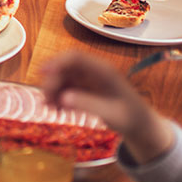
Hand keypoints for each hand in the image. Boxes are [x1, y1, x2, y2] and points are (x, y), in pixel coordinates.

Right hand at [41, 51, 172, 164]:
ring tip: (50, 109)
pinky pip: (66, 88)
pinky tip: (57, 110)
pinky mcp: (85, 89)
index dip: (57, 61)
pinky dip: (59, 97)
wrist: (139, 124)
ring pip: (63, 78)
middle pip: (65, 68)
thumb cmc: (130, 117)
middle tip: (46, 102)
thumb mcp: (111, 113)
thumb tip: (63, 98)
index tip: (42, 72)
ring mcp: (88, 80)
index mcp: (103, 71)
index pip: (76, 57)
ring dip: (53, 90)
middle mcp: (93, 72)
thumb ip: (87, 104)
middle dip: (52, 82)